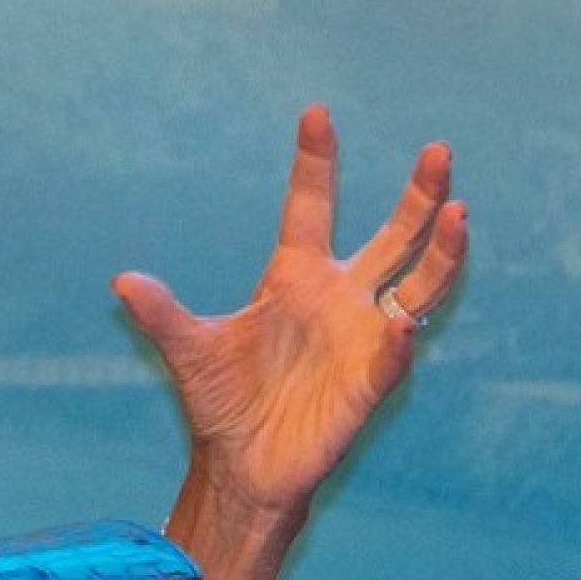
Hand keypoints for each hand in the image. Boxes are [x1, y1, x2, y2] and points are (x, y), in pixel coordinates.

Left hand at [111, 104, 466, 579]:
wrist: (242, 466)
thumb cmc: (222, 400)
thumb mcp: (188, 350)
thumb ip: (162, 315)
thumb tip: (121, 282)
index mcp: (292, 278)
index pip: (309, 207)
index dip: (314, 163)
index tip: (315, 112)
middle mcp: (337, 298)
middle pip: (390, 238)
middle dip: (417, 197)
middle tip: (438, 150)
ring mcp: (360, 338)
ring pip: (418, 287)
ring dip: (441, 254)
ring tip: (459, 213)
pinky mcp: (367, 384)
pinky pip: (392, 355)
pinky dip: (398, 340)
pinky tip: (402, 323)